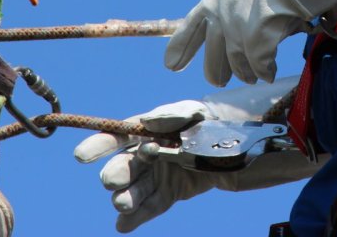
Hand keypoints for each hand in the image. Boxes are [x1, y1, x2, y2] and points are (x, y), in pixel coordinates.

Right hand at [74, 79, 315, 232]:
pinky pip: (155, 204)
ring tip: (121, 204)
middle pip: (129, 163)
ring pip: (139, 187)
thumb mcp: (200, 112)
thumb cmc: (224, 118)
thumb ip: (172, 116)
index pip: (122, 132)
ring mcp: (164, 172)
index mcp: (156, 125)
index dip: (101, 143)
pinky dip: (139, 215)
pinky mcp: (176, 191)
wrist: (255, 141)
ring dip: (128, 197)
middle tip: (112, 181)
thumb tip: (143, 123)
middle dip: (118, 172)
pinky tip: (123, 225)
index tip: (81, 155)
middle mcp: (154, 149)